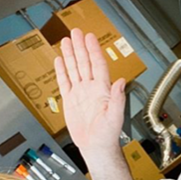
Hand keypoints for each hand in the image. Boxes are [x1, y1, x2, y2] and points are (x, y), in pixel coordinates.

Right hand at [54, 28, 125, 154]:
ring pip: (74, 69)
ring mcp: (80, 93)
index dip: (93, 50)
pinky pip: (64, 83)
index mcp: (102, 89)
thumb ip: (117, 98)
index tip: (89, 37)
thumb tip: (120, 81)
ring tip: (66, 41)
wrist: (96, 147)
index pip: (97, 65)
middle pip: (84, 62)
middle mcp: (91, 88)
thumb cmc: (108, 134)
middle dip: (80, 47)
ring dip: (70, 55)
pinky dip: (61, 71)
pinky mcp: (70, 101)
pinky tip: (59, 61)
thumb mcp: (115, 116)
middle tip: (76, 32)